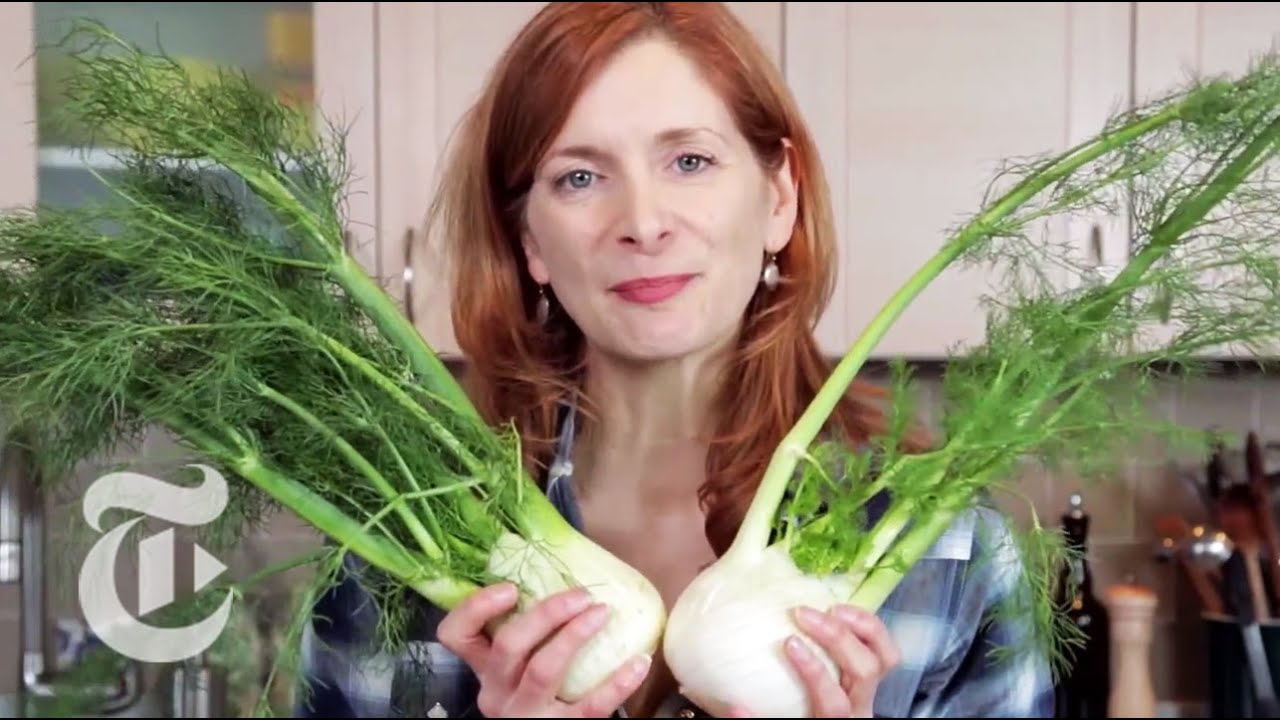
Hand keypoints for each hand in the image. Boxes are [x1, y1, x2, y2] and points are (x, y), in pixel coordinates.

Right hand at [436, 583, 651, 717]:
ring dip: (574, 635)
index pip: (455, 634)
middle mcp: (496, 692)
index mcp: (483, 669)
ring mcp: (525, 715)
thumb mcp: (517, 670)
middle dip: (546, 613)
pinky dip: (618, 682)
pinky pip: (590, 706)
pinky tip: (639, 662)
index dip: (477, 607)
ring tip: (602, 612)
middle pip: (508, 645)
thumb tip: (562, 576)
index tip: (511, 588)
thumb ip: (525, 634)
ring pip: (543, 670)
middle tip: (581, 594)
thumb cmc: (537, 696)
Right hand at [688, 605, 899, 717]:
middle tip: (803, 613)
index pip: (833, 701)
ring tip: (832, 607)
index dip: (814, 671)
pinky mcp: (871, 672)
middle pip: (865, 670)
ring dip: (861, 626)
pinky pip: (883, 647)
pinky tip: (841, 608)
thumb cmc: (800, 719)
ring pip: (885, 656)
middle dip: (836, 638)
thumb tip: (735, 707)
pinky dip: (868, 624)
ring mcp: (870, 689)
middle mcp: (861, 706)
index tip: (789, 643)